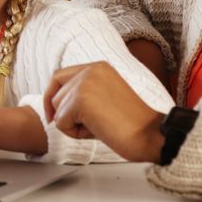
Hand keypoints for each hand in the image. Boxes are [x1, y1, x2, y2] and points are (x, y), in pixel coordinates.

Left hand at [43, 62, 164, 162]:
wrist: (150, 135)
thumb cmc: (131, 124)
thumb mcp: (104, 98)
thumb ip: (83, 94)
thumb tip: (54, 106)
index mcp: (98, 67)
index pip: (59, 77)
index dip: (51, 97)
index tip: (53, 116)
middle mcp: (90, 69)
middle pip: (55, 94)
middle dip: (65, 115)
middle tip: (90, 127)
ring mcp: (84, 82)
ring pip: (57, 109)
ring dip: (72, 125)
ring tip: (99, 127)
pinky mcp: (80, 99)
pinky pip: (60, 123)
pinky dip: (74, 134)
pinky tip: (97, 132)